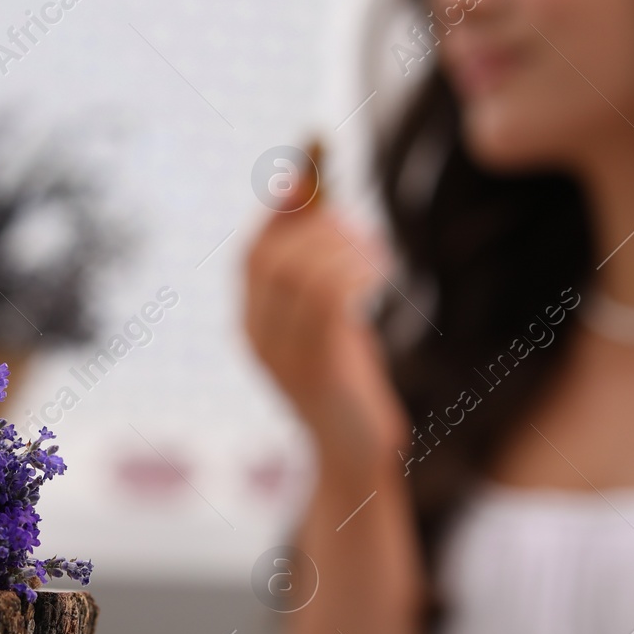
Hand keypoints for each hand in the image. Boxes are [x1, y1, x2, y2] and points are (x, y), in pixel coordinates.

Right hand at [244, 186, 408, 485]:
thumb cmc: (348, 383)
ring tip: (379, 255)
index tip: (308, 180)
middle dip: (319, 229)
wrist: (355, 454)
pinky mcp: (317, 368)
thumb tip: (324, 210)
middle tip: (363, 228)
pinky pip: (329, 299)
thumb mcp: (329, 324)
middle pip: (273, 259)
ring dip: (344, 250)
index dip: (279, 215)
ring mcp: (282, 356)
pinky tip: (381, 274)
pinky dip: (356, 272)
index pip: (252, 255)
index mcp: (253, 325)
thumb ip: (320, 276)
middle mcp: (257, 338)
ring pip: (301, 273)